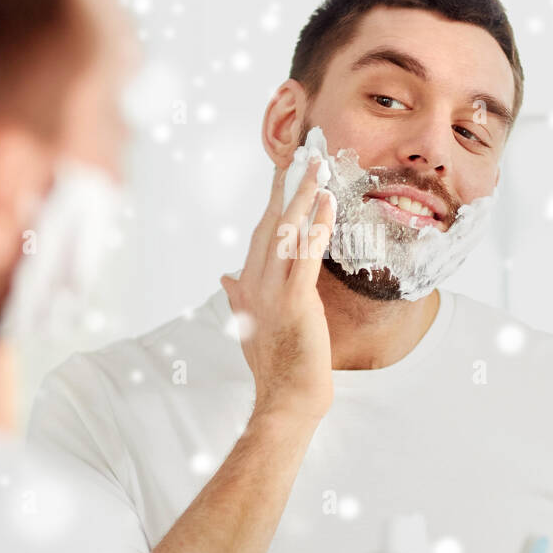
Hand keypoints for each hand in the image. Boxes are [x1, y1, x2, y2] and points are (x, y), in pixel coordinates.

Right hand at [221, 157, 335, 424]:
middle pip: (272, 223)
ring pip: (288, 231)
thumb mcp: (248, 325)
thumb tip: (224, 276)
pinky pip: (306, 253)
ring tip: (318, 167)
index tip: (281, 174)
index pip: (260, 234)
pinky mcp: (295, 300)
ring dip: (304, 195)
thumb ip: (237, 297)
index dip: (272, 202)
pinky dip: (317, 225)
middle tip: (301, 154)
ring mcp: (273, 290)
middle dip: (286, 187)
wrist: (286, 397)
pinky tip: (327, 203)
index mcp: (247, 285)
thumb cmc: (274, 366)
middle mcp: (255, 282)